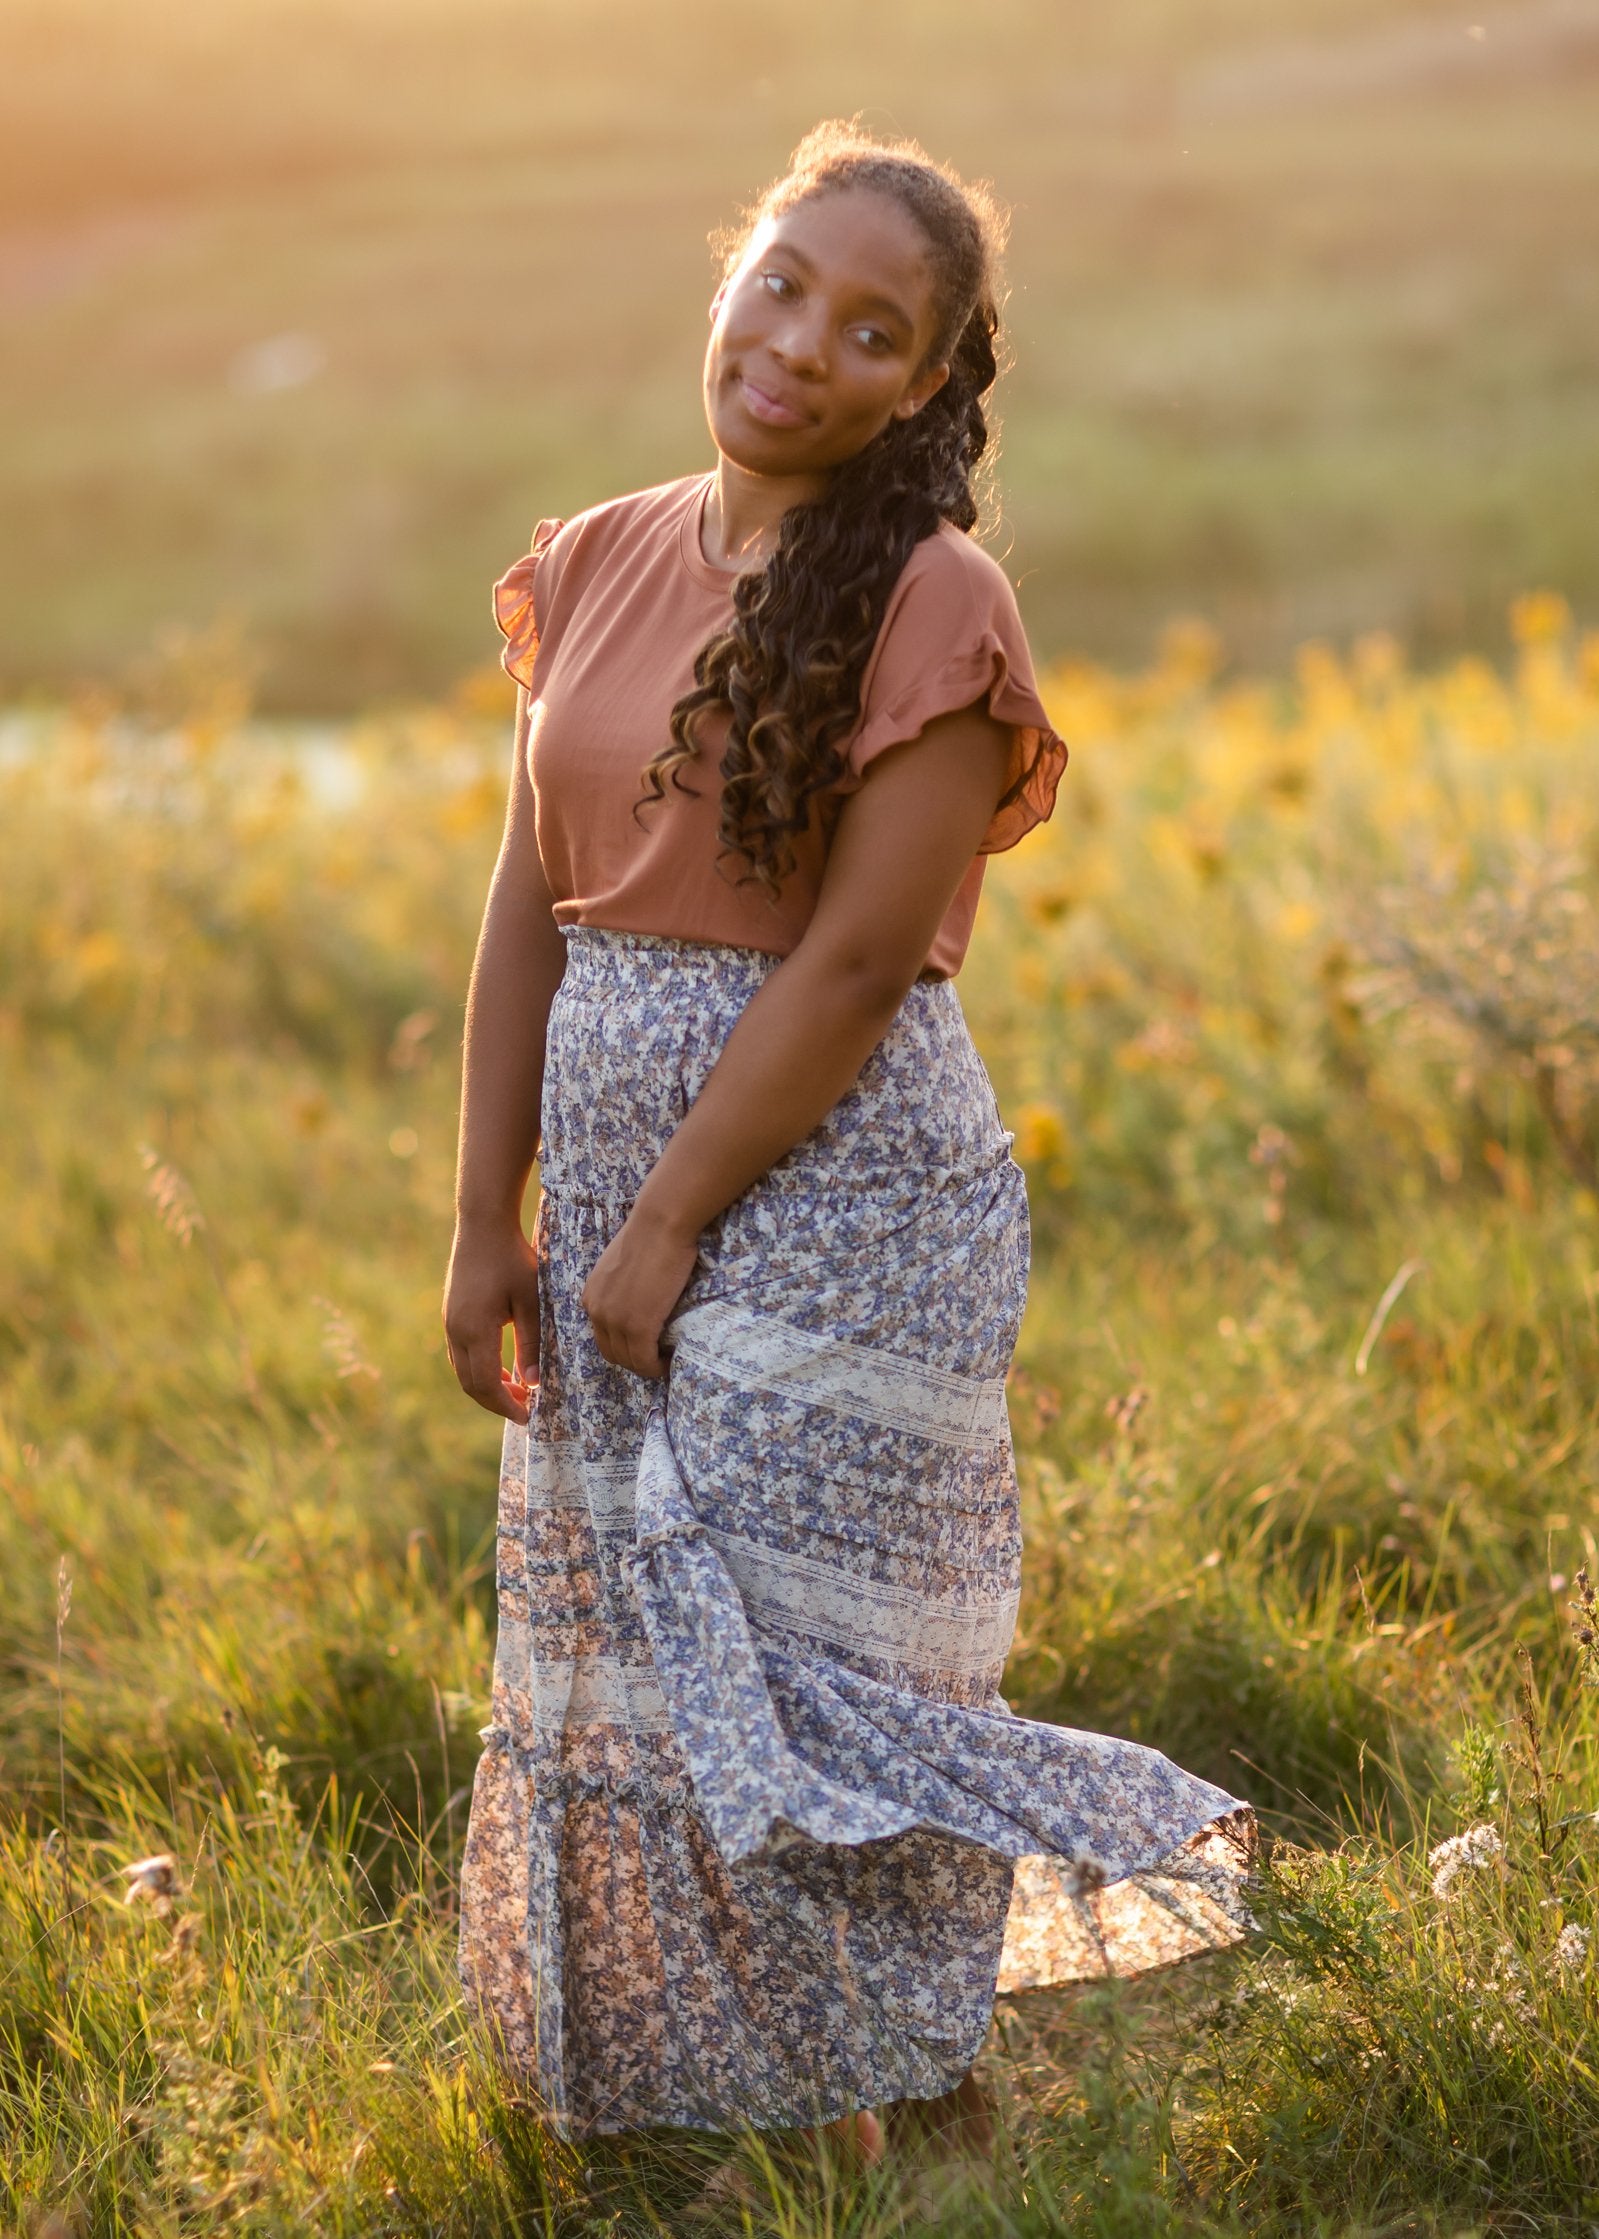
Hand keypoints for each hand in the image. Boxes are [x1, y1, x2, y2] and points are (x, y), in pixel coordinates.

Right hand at [442, 1216, 541, 1422]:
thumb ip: (532, 1343)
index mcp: (475, 1330)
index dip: (506, 1405)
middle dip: (496, 1402)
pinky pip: (461, 1354)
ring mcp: (450, 1322)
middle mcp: (456, 1331)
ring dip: (487, 1386)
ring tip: (517, 1391)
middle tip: (525, 1408)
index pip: (486, 1384)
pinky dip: (480, 1369)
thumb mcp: (530, 1301)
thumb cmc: (512, 1259)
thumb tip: (534, 1383)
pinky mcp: (451, 1314)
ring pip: (463, 1370)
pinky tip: (503, 1368)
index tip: (528, 1417)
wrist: (483, 1225)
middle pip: (470, 1384)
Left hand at [581, 1205, 699, 1379]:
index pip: (602, 1336)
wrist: (661, 1222)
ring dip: (648, 1367)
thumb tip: (639, 1300)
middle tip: (657, 1358)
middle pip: (612, 1353)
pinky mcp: (638, 1326)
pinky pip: (645, 1361)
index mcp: (591, 1296)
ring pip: (629, 1361)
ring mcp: (616, 1320)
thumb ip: (621, 1287)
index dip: (624, 1346)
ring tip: (667, 1361)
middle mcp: (596, 1310)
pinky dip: (657, 1368)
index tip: (646, 1346)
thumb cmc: (650, 1234)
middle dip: (634, 1361)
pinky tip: (670, 1361)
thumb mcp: (622, 1265)